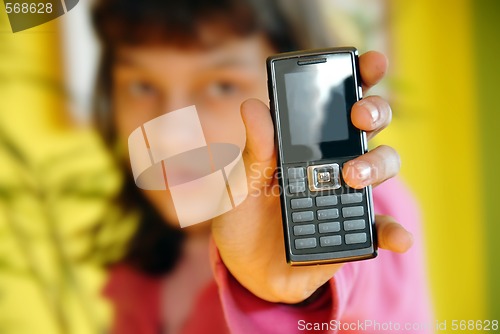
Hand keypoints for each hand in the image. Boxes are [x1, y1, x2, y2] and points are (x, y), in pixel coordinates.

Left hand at [211, 51, 412, 303]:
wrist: (246, 269)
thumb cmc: (242, 219)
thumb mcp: (241, 183)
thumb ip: (254, 151)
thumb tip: (254, 105)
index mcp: (305, 146)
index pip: (336, 104)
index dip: (358, 78)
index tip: (370, 61)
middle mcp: (333, 163)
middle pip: (369, 128)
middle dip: (374, 113)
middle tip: (359, 116)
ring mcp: (346, 196)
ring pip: (382, 167)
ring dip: (376, 165)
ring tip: (352, 178)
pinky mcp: (353, 231)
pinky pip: (379, 228)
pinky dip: (392, 231)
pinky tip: (397, 238)